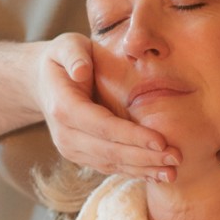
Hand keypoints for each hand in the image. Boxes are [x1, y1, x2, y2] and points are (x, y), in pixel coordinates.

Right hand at [36, 33, 181, 181]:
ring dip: (143, 170)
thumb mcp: (66, 46)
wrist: (43, 82)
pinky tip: (157, 173)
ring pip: (111, 164)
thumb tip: (81, 71)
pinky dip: (134, 171)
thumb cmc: (62, 59)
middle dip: (145, 157)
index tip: (161, 141)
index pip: (103, 126)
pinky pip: (109, 167)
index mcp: (64, 108)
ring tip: (172, 172)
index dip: (132, 136)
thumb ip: (74, 55)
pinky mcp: (82, 156)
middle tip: (176, 158)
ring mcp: (72, 149)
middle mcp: (66, 135)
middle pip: (109, 151)